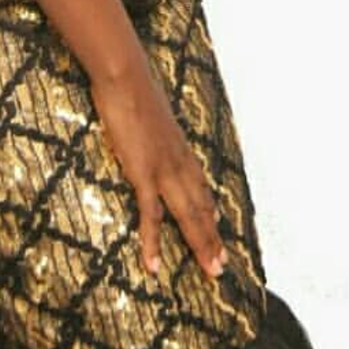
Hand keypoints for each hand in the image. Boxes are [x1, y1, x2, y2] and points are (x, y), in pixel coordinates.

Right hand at [90, 63, 227, 281]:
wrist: (126, 76)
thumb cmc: (133, 88)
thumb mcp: (151, 112)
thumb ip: (154, 127)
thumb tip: (150, 127)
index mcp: (180, 147)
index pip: (200, 185)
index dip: (210, 209)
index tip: (218, 227)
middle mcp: (179, 161)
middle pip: (201, 206)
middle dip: (212, 237)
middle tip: (222, 265)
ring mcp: (164, 168)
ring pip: (188, 215)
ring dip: (199, 245)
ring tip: (210, 271)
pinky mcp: (143, 172)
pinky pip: (151, 214)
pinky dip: (152, 242)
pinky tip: (153, 265)